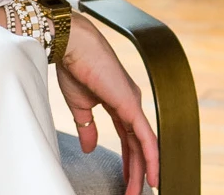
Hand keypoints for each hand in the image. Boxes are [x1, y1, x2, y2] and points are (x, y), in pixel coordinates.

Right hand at [55, 13, 159, 194]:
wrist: (71, 44)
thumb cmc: (73, 65)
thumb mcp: (79, 104)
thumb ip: (87, 126)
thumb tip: (90, 147)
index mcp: (117, 101)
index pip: (127, 138)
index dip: (128, 160)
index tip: (126, 179)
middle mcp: (130, 103)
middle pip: (137, 145)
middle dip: (136, 171)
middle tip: (133, 193)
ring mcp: (133, 104)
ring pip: (144, 145)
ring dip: (143, 170)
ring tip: (141, 191)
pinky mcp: (131, 105)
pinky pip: (146, 138)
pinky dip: (151, 158)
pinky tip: (153, 175)